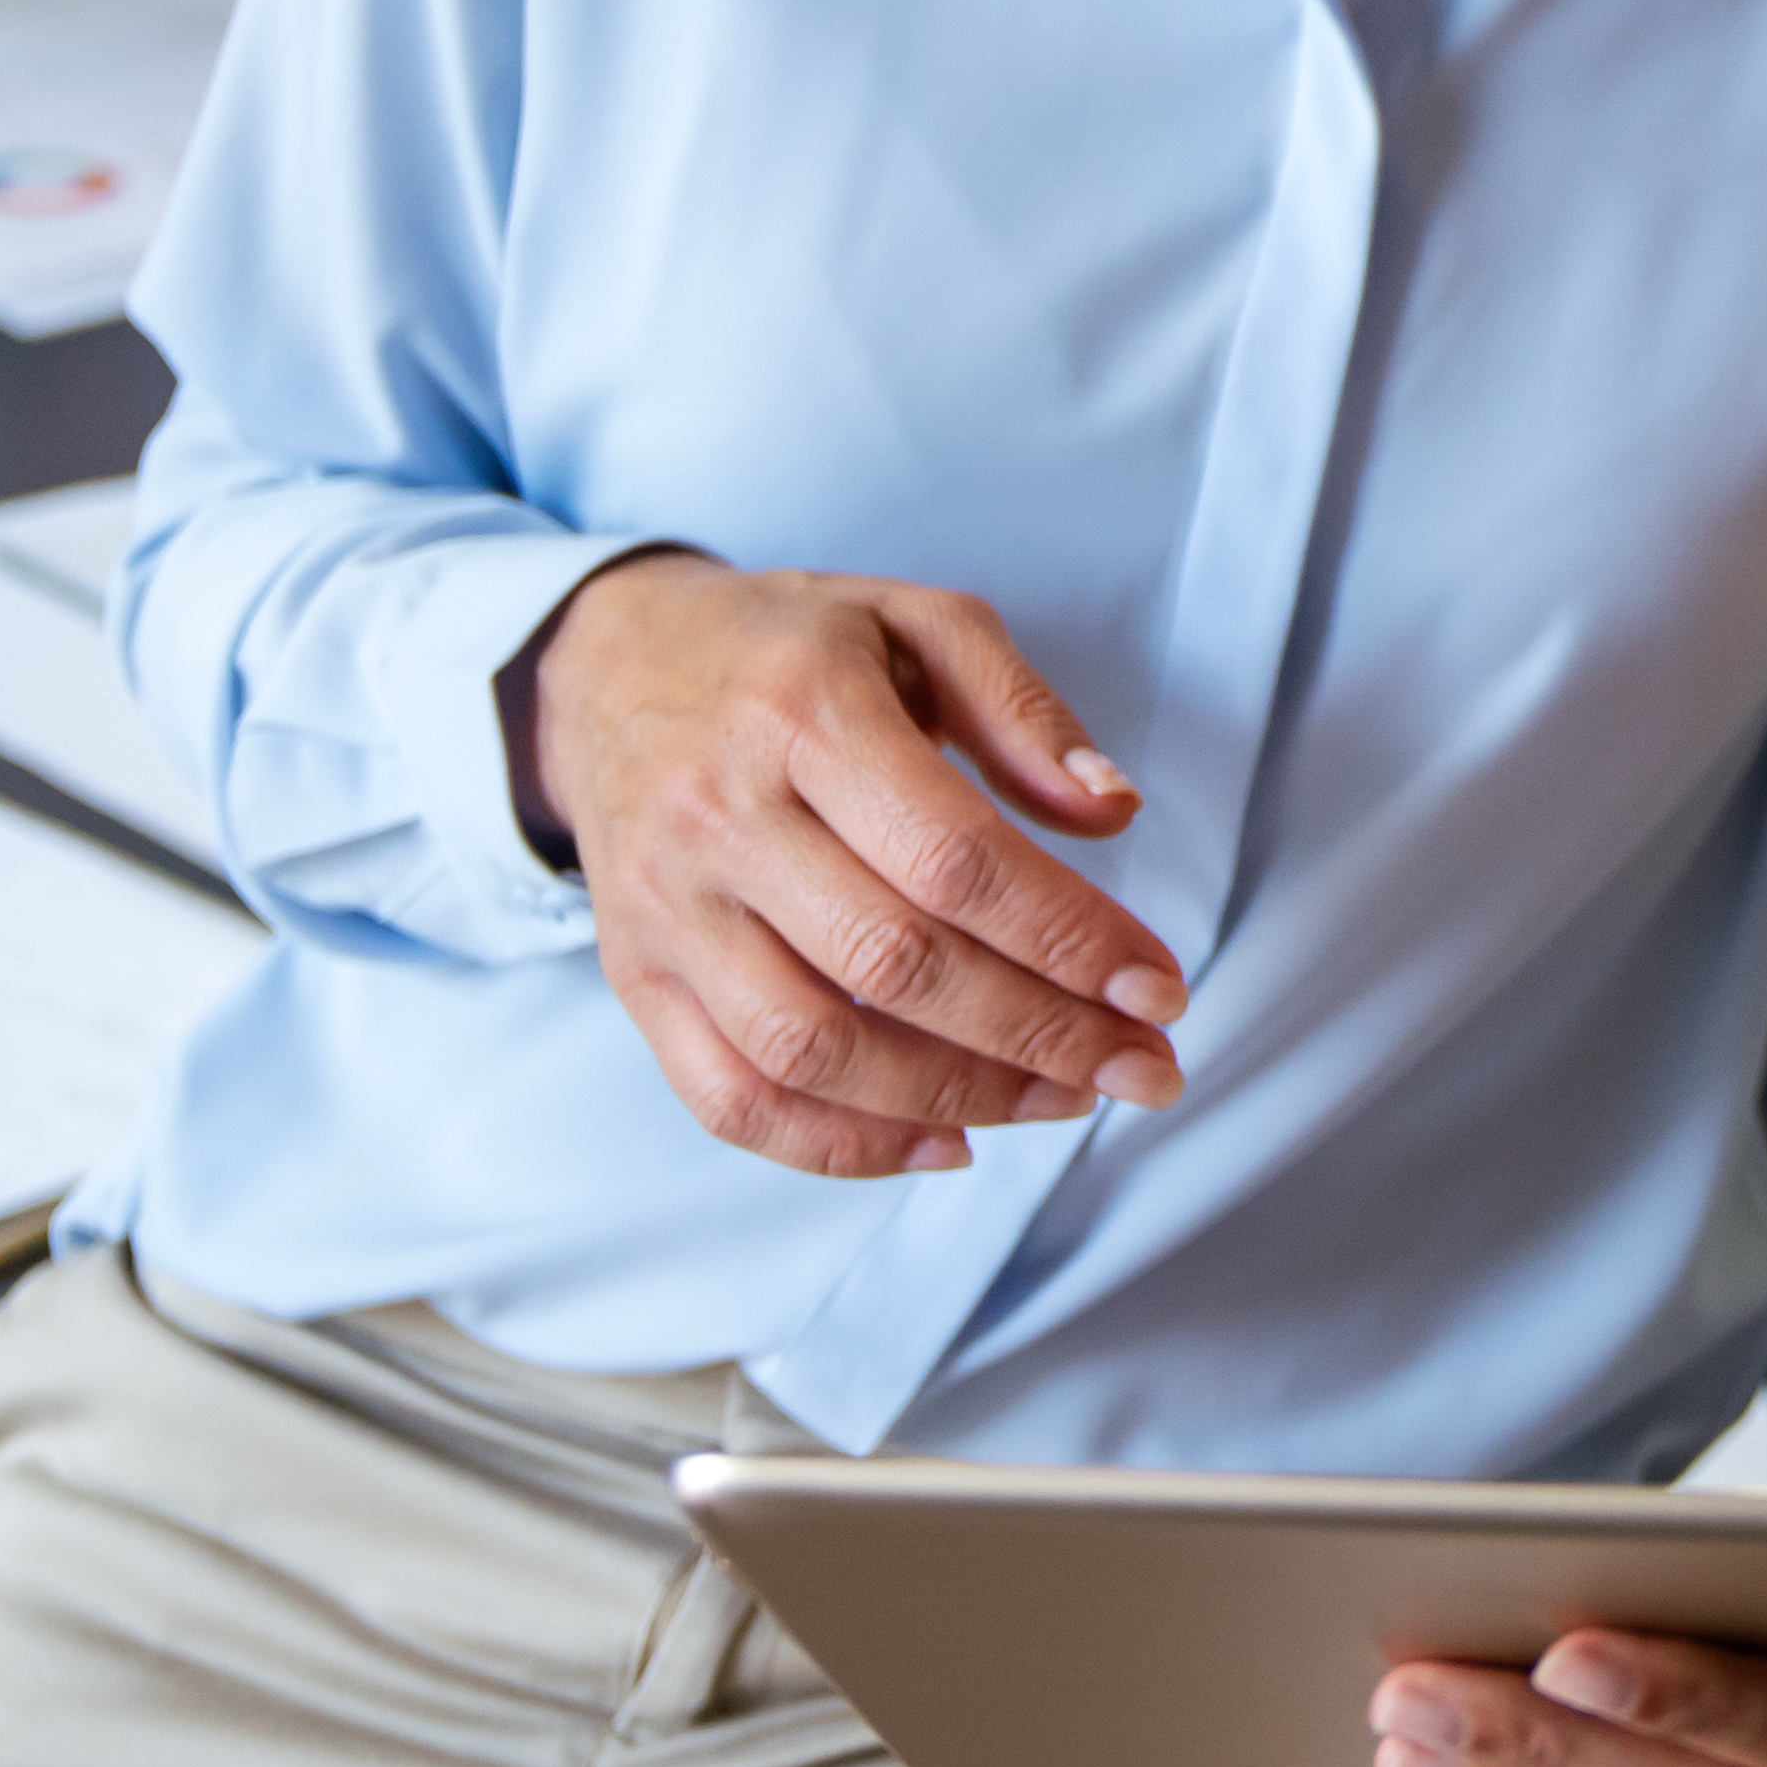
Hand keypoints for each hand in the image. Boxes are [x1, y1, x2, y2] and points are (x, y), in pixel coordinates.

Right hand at [514, 550, 1185, 1177]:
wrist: (607, 666)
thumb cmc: (789, 649)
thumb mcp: (915, 620)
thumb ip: (1021, 708)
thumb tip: (1113, 811)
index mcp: (805, 714)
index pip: (954, 858)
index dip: (1069, 937)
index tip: (1159, 989)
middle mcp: (722, 818)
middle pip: (897, 965)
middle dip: (1044, 1035)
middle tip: (1145, 1067)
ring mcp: (670, 910)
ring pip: (814, 1050)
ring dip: (961, 1096)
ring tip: (1066, 1098)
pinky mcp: (639, 977)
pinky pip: (731, 1098)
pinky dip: (843, 1145)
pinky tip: (946, 1140)